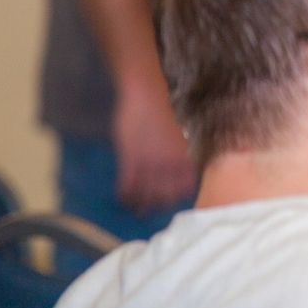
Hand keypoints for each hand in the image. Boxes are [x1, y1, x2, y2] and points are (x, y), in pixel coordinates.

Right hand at [112, 75, 194, 213]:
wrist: (147, 96)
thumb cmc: (165, 114)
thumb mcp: (180, 137)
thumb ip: (180, 157)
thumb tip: (180, 172)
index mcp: (185, 159)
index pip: (185, 188)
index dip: (178, 197)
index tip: (172, 203)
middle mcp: (170, 165)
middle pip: (165, 196)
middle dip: (157, 206)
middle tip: (150, 212)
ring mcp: (149, 163)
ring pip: (145, 193)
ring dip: (139, 204)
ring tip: (135, 210)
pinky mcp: (130, 158)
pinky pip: (127, 183)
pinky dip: (124, 193)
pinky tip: (122, 196)